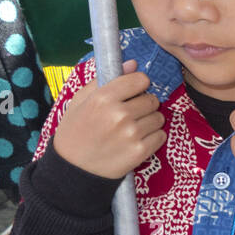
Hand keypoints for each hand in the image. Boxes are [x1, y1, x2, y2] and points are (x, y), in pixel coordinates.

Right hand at [53, 58, 165, 178]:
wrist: (73, 169)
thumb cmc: (74, 132)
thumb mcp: (80, 101)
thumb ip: (106, 80)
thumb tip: (133, 64)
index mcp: (103, 98)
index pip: (140, 80)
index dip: (138, 85)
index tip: (132, 93)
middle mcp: (120, 114)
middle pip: (152, 99)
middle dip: (144, 105)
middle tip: (130, 114)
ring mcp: (132, 134)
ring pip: (159, 117)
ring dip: (149, 121)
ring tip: (131, 129)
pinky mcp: (140, 151)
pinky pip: (161, 136)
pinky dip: (153, 138)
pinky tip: (136, 141)